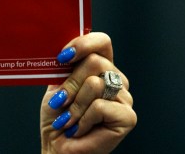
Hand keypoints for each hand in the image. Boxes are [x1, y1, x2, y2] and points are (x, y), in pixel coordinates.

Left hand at [40, 32, 135, 153]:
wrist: (58, 147)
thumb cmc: (57, 117)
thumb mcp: (56, 85)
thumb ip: (64, 66)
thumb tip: (63, 50)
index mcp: (100, 68)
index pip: (102, 42)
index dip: (83, 44)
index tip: (62, 57)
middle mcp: (116, 80)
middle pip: (96, 61)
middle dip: (70, 83)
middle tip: (60, 101)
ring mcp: (125, 98)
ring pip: (95, 84)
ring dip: (74, 104)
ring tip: (68, 118)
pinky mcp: (128, 117)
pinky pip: (100, 106)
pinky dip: (83, 119)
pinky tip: (79, 128)